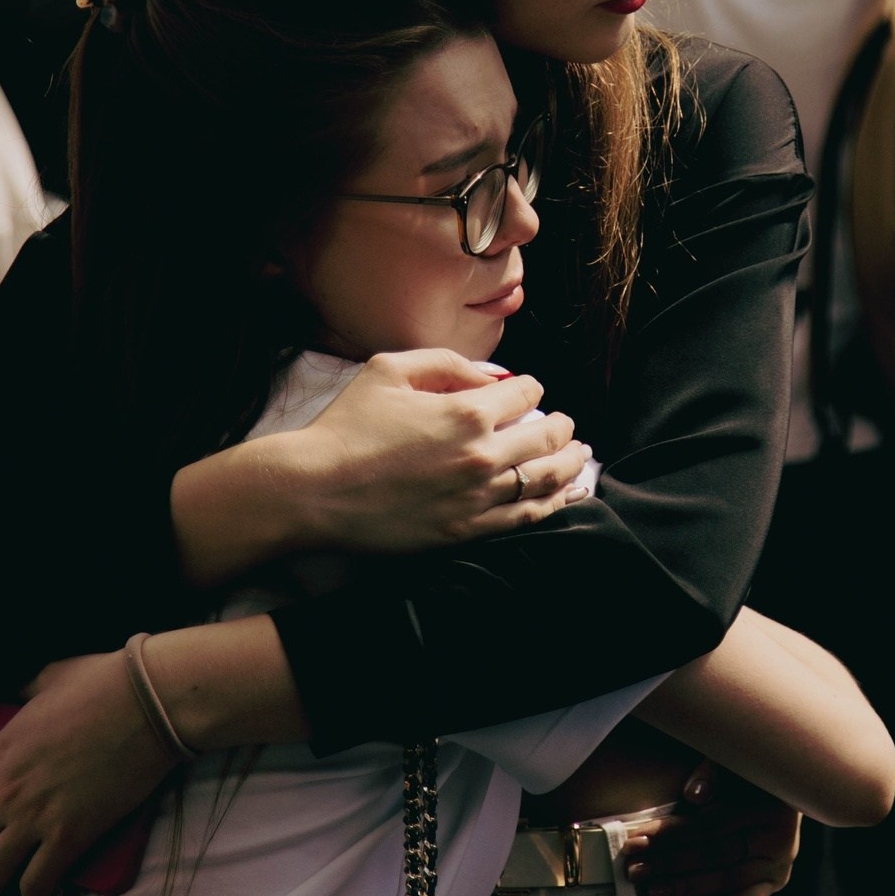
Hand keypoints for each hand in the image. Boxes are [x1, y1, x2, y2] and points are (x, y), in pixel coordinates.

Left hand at [0, 650, 175, 895]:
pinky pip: (36, 883)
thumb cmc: (103, 683)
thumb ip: (24, 692)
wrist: (150, 701)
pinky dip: (34, 891)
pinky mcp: (72, 834)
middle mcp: (6, 792)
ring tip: (11, 878)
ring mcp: (37, 816)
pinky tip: (42, 884)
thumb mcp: (48, 679)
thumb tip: (24, 689)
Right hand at [175, 348, 595, 580]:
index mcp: (467, 412)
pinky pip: (525, 517)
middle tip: (567, 424)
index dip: (529, 388)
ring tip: (579, 456)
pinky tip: (561, 496)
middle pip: (546, 436)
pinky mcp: (467, 531)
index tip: (527, 392)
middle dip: (561, 426)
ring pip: (546, 479)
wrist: (314, 491)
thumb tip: (489, 377)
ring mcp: (478, 498)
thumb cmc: (346, 427)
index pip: (524, 394)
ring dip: (570, 464)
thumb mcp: (388, 369)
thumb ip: (446, 364)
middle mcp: (482, 455)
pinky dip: (552, 504)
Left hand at [622, 761, 801, 895]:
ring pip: (727, 880)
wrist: (784, 783)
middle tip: (634, 871)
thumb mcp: (731, 762)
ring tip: (652, 894)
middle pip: (714, 855)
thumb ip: (712, 774)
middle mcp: (776, 837)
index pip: (707, 826)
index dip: (669, 834)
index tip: (634, 841)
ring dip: (686, 888)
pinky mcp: (776, 881)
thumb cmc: (745, 770)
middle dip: (669, 864)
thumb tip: (693, 796)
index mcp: (765, 805)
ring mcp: (777, 863)